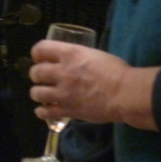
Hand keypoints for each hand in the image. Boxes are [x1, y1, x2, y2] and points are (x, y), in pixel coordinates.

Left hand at [29, 41, 159, 129]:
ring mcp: (63, 93)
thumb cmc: (117, 71)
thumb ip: (80, 58)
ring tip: (43, 94)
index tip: (40, 58)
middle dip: (36, 74)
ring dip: (37, 93)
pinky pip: (45, 112)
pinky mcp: (67, 110)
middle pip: (36, 72)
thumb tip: (75, 61)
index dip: (37, 53)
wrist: (125, 94)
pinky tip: (44, 110)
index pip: (41, 49)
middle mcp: (63, 72)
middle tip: (41, 77)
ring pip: (36, 93)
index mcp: (71, 54)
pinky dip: (42, 111)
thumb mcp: (95, 55)